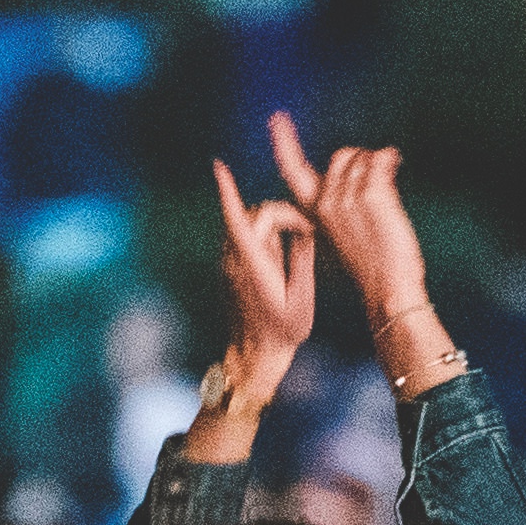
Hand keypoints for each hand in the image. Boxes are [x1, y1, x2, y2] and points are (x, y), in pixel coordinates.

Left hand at [207, 149, 315, 380]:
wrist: (253, 358)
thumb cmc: (282, 332)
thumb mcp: (302, 297)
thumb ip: (303, 259)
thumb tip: (306, 231)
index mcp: (252, 263)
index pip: (237, 217)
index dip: (227, 190)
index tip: (218, 166)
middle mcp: (235, 260)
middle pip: (253, 215)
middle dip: (280, 215)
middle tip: (307, 234)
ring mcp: (229, 265)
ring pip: (249, 226)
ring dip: (273, 226)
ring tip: (296, 249)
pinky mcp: (230, 271)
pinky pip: (245, 240)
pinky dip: (264, 236)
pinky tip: (281, 254)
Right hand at [276, 118, 436, 341]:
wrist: (388, 291)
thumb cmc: (369, 270)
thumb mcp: (337, 241)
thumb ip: (333, 213)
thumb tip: (346, 187)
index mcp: (313, 213)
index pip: (292, 170)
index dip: (284, 142)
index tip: (277, 119)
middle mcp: (325, 203)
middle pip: (340, 156)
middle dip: (360, 161)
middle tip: (377, 180)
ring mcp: (347, 198)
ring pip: (362, 157)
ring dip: (378, 164)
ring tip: (387, 187)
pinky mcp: (372, 196)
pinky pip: (380, 159)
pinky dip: (390, 158)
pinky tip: (395, 165)